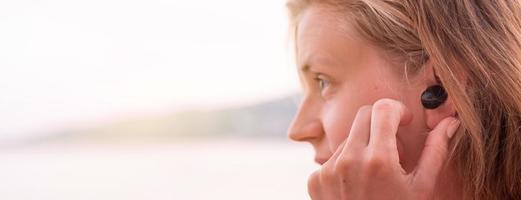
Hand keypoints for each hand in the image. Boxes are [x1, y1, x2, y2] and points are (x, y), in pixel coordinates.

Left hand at [307, 99, 459, 199]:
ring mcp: (328, 170)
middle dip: (381, 123)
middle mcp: (349, 161)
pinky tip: (358, 185)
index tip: (404, 122)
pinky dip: (347, 164)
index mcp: (379, 160)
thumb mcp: (421, 188)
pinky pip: (333, 157)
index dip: (398, 110)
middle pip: (364, 115)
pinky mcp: (315, 179)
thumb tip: (449, 122)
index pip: (383, 108)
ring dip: (364, 146)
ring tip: (376, 175)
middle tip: (394, 148)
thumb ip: (435, 151)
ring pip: (349, 138)